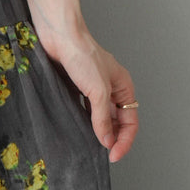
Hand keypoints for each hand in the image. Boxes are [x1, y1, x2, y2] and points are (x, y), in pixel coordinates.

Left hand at [37, 26, 139, 162]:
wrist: (59, 35)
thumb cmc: (82, 54)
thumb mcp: (97, 90)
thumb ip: (102, 118)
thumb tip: (106, 140)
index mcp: (123, 86)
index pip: (130, 121)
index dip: (124, 140)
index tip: (112, 154)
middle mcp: (110, 87)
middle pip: (116, 120)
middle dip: (111, 137)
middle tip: (101, 153)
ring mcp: (93, 86)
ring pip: (99, 115)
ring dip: (96, 130)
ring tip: (89, 144)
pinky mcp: (76, 86)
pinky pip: (83, 108)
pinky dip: (82, 120)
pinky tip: (76, 128)